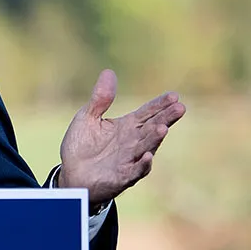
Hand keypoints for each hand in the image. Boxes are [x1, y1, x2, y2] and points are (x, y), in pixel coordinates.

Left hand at [56, 72, 185, 210]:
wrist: (70, 175)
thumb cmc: (81, 146)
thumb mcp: (87, 117)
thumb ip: (100, 99)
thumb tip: (109, 72)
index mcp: (127, 126)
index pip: (147, 113)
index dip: (160, 105)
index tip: (174, 96)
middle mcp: (133, 142)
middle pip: (152, 128)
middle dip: (166, 118)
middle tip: (180, 107)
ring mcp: (129, 159)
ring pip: (146, 147)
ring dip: (155, 139)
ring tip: (162, 128)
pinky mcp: (122, 177)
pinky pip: (135, 171)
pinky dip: (142, 164)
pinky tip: (148, 156)